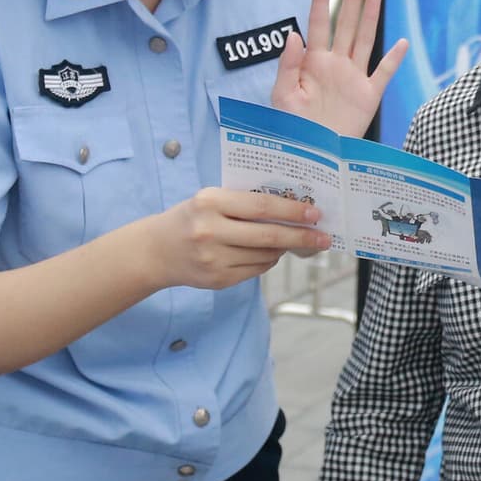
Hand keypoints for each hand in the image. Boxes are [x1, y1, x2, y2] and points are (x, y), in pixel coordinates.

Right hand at [139, 188, 328, 290]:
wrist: (156, 251)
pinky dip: (268, 260)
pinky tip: (268, 253)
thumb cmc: (191, 218)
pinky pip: (256, 270)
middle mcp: (210, 231)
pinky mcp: (218, 280)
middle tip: (323, 237)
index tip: (314, 214)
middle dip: (301, 236)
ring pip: (265, 255)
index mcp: (210, 203)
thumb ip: (244, 202)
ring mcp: (213, 259)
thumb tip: (291, 209)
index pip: (261, 206)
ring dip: (284, 248)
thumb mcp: (210, 200)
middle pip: (269, 235)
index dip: (292, 211)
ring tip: (293, 241)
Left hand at [272, 0, 409, 137]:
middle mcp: (335, 64)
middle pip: (346, 25)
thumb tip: (295, 34)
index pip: (318, 23)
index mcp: (313, 62)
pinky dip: (394, 59)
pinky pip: (383, 73)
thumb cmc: (292, 127)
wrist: (312, 155)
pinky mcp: (368, 95)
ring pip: (365, 41)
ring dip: (370, 18)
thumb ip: (287, 65)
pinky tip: (401, 42)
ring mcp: (353, 78)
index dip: (320, 0)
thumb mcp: (282, 96)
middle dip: (351, 0)